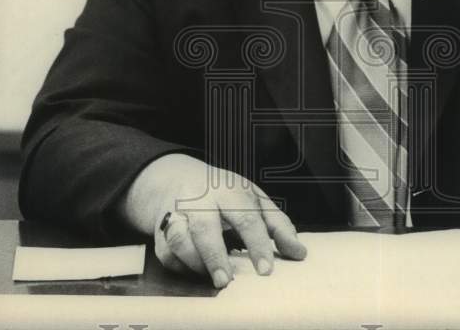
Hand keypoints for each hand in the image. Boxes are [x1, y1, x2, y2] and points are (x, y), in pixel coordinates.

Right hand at [117, 153, 306, 288]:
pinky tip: (197, 271)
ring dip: (194, 262)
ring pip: (179, 239)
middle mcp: (201, 200)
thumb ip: (278, 225)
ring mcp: (177, 213)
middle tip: (227, 281)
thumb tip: (299, 252)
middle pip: (205, 227)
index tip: (265, 270)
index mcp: (230, 191)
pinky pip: (166, 253)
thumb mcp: (255, 200)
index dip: (257, 244)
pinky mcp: (161, 231)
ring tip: (213, 278)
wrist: (178, 179)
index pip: (246, 217)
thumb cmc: (225, 194)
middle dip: (215, 256)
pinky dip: (181, 266)